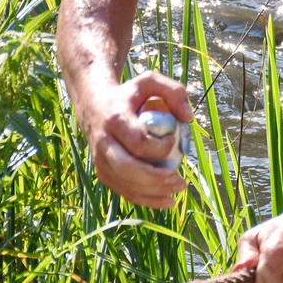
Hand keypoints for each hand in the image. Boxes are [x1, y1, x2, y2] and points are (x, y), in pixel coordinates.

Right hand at [82, 72, 193, 208]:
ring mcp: (100, 160)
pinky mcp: (102, 172)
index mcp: (115, 119)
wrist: (94, 105)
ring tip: (179, 189)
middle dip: (156, 179)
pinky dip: (145, 199)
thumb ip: (173, 91)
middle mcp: (103, 142)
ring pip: (125, 184)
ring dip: (154, 192)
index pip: (138, 142)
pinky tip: (166, 201)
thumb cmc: (129, 94)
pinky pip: (123, 191)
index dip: (160, 147)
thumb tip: (189, 118)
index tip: (175, 139)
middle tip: (180, 180)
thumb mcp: (149, 81)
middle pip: (128, 169)